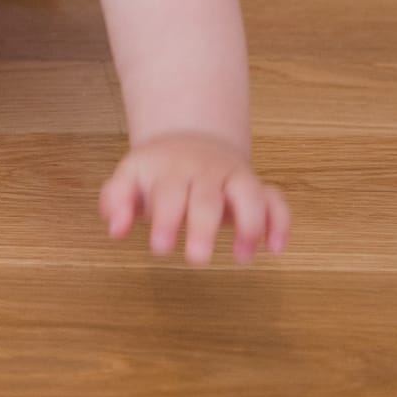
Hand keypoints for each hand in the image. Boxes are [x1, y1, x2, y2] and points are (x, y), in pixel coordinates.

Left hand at [100, 132, 289, 264]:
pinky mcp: (256, 188)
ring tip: (243, 257)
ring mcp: (233, 177)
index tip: (159, 248)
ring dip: (250, 223)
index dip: (165, 219)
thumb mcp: (129, 178)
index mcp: (170, 169)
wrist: (188, 138)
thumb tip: (115, 229)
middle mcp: (204, 171)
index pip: (168, 192)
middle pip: (207, 196)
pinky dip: (280, 220)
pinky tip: (276, 247)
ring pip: (248, 192)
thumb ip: (117, 201)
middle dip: (203, 227)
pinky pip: (275, 199)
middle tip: (197, 258)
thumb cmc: (156, 172)